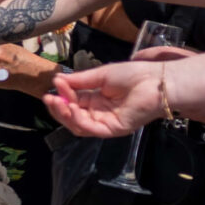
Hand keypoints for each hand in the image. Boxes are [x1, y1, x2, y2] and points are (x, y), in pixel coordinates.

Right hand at [46, 59, 171, 137]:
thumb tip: (57, 80)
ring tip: (56, 102)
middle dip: (58, 108)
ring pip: (78, 125)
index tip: (56, 82)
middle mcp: (99, 113)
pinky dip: (77, 120)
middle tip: (48, 98)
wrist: (156, 81)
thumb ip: (80, 81)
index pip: (73, 102)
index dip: (62, 94)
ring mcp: (106, 122)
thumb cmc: (134, 75)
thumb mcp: (101, 75)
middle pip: (72, 116)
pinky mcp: (113, 129)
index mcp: (97, 100)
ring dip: (64, 115)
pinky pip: (90, 129)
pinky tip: (70, 109)